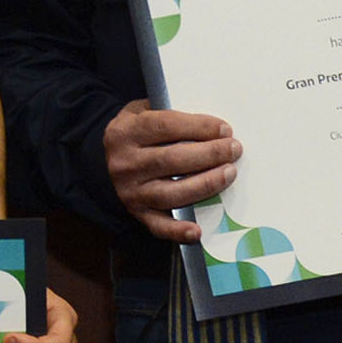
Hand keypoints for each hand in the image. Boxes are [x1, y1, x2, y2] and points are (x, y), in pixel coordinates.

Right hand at [104, 99, 240, 243]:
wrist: (107, 158)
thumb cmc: (137, 131)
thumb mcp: (141, 111)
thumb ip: (169, 112)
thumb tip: (210, 124)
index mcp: (124, 132)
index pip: (165, 126)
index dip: (198, 127)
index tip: (225, 129)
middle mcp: (124, 163)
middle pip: (171, 159)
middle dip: (209, 154)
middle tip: (234, 149)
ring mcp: (130, 191)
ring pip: (171, 193)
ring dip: (205, 184)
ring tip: (229, 173)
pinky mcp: (137, 213)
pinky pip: (158, 226)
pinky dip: (178, 231)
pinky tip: (197, 230)